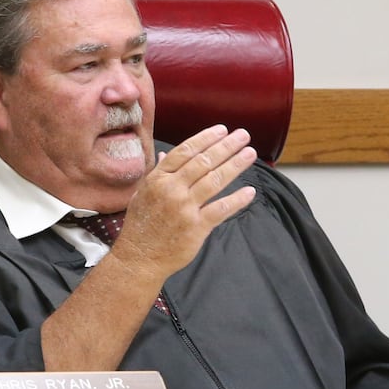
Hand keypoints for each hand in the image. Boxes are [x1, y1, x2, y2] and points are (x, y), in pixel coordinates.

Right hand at [110, 124, 256, 280]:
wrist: (139, 258)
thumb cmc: (141, 225)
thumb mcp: (143, 194)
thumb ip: (158, 173)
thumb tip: (166, 155)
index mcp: (158, 178)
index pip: (186, 151)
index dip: (206, 138)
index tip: (222, 130)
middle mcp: (172, 190)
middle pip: (204, 162)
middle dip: (226, 146)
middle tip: (243, 136)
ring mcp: (185, 208)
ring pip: (215, 181)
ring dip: (235, 165)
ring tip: (250, 154)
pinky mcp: (196, 227)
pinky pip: (221, 209)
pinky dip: (237, 200)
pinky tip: (250, 191)